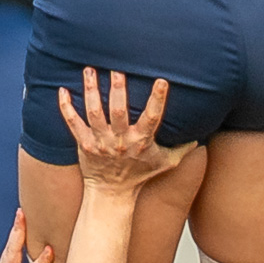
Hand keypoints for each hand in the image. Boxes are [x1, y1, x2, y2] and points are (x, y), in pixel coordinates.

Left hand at [59, 67, 197, 193]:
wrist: (112, 194)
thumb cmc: (140, 176)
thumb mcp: (166, 163)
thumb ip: (182, 148)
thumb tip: (201, 135)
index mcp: (141, 141)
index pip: (152, 117)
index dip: (157, 99)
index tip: (162, 80)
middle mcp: (120, 140)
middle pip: (118, 111)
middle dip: (117, 89)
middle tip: (116, 68)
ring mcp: (100, 142)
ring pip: (94, 113)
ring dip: (91, 91)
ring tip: (89, 70)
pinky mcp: (84, 144)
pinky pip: (73, 123)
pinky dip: (66, 107)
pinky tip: (62, 90)